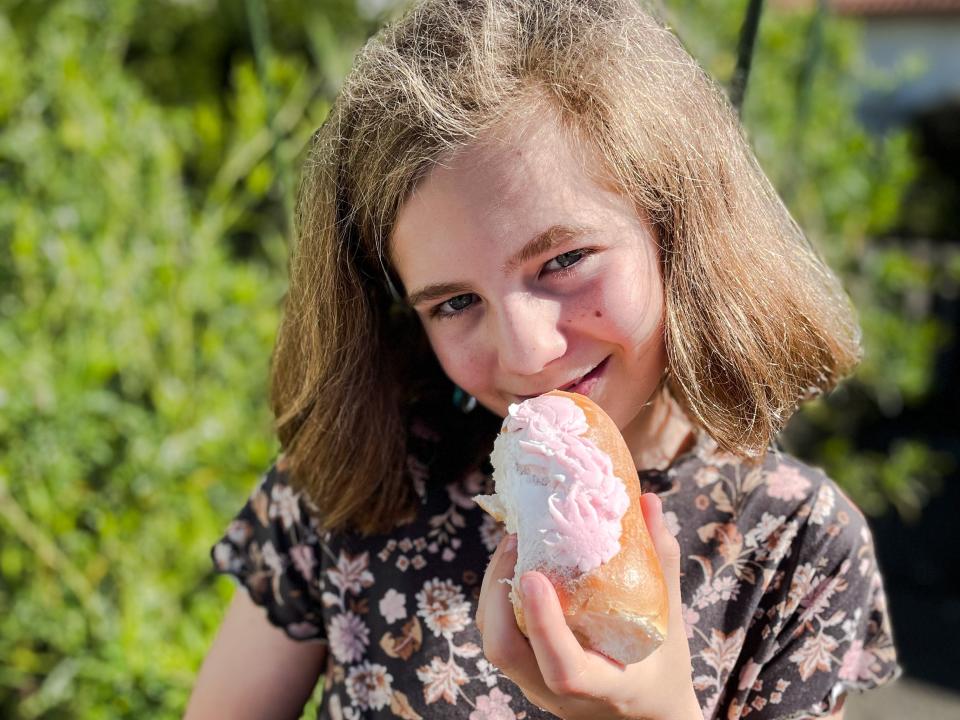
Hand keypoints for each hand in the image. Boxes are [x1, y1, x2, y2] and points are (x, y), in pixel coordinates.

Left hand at [475, 493, 701, 719]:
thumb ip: (662, 563)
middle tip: (516, 540)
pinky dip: (497, 599)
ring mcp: (536, 687)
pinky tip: (515, 565)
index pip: (562, 669)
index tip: (533, 575)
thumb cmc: (664, 668)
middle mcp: (559, 695)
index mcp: (604, 687)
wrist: (648, 714)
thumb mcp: (673, 621)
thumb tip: (649, 501)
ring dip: (492, 590)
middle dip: (498, 590)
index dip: (542, 624)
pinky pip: (498, 637)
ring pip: (493, 643)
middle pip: (504, 652)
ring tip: (512, 544)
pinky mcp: (526, 675)